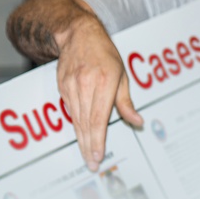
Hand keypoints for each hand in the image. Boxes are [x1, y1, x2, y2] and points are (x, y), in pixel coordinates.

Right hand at [56, 15, 141, 170]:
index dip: (98, 140)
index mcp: (104, 82)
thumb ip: (127, 102)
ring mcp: (71, 87)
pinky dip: (76, 125)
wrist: (78, 34)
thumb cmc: (105, 54)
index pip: (98, 119)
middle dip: (88, 147)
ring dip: (81, 140)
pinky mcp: (62, 87)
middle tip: (92, 164)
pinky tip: (80, 137)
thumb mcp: (122, 75)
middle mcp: (85, 86)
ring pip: (76, 120)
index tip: (98, 156)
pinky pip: (70, 111)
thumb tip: (137, 122)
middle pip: (85, 124)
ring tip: (86, 156)